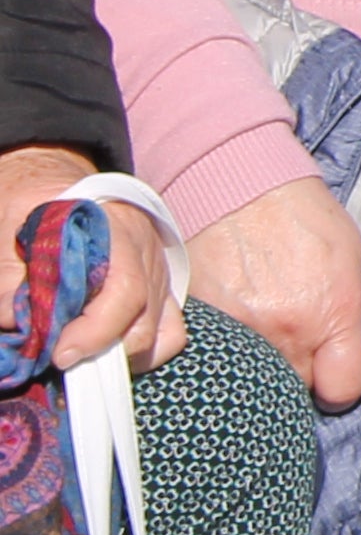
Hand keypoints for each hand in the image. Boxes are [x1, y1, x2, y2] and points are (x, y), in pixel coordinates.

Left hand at [0, 146, 185, 375]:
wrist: (51, 180)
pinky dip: (145, 349)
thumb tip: (14, 322)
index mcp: (116, 230)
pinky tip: (109, 346)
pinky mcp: (161, 288)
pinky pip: (170, 331)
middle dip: (102, 350)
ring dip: (122, 354)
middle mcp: (147, 252)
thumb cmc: (30, 203)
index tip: (60, 353)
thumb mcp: (6, 227)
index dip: (96, 330)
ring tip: (82, 351)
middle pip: (144, 320)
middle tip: (59, 354)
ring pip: (161, 333)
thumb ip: (7, 277)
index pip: (125, 290)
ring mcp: (159, 272)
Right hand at [193, 175, 360, 409]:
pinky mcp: (202, 325)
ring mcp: (237, 332)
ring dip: (266, 361)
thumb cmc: (301, 214)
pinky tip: (237, 322)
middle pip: (297, 388)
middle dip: (304, 372)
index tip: (336, 370)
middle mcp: (283, 332)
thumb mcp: (351, 255)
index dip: (342, 384)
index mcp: (329, 314)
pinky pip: (220, 358)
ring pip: (257, 377)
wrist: (237, 184)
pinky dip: (230, 349)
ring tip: (267, 328)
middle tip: (300, 340)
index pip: (343, 388)